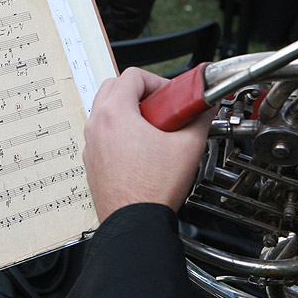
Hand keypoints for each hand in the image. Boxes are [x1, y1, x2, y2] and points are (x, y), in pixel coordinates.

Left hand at [83, 68, 214, 221]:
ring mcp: (91, 144)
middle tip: (162, 110)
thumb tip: (206, 108)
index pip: (133, 75)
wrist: (135, 222)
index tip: (170, 98)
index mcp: (115, 113)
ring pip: (106, 112)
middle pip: (114, 88)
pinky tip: (142, 152)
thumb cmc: (153, 189)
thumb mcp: (188, 146)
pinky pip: (103, 135)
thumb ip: (200, 119)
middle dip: (141, 93)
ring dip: (130, 112)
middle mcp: (96, 125)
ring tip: (154, 132)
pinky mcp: (92, 161)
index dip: (158, 81)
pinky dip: (120, 133)